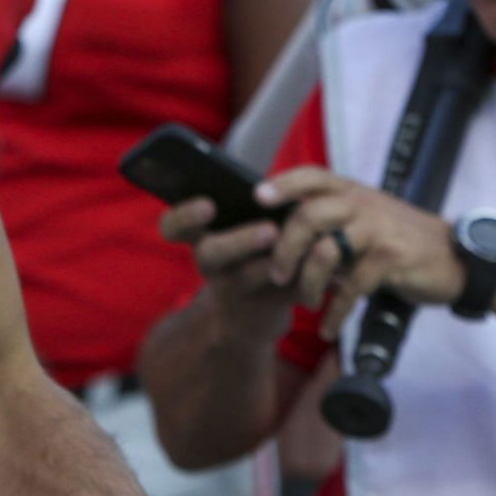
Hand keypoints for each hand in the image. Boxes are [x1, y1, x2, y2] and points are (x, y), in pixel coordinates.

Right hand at [158, 195, 298, 343]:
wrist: (252, 310)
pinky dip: (303, 277)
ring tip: (304, 251)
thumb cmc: (243, 249)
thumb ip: (241, 206)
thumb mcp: (230, 227)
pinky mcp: (263, 307)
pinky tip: (323, 261)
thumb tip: (272, 185)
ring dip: (275, 263)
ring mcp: (233, 288)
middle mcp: (209, 263)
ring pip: (246, 276)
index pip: (172, 226)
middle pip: (210, 254)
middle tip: (270, 230)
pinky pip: (282, 293)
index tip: (208, 205)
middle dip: (239, 241)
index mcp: (198, 236)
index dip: (184, 216)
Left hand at [255, 167, 466, 339]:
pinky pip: (352, 286)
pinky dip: (336, 311)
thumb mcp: (368, 217)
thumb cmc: (401, 239)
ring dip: (307, 283)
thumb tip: (284, 233)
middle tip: (276, 274)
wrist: (457, 260)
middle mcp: (362, 204)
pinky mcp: (392, 259)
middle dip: (284, 249)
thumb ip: (334, 219)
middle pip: (308, 216)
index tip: (257, 197)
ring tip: (304, 302)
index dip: (283, 183)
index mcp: (352, 191)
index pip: (312, 175)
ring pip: (325, 252)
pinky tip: (328, 326)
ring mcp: (378, 230)